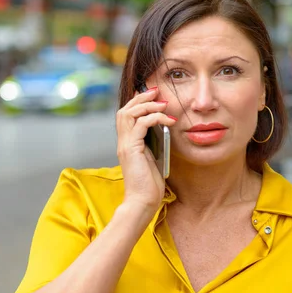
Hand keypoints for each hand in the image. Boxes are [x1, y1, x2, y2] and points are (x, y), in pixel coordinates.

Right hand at [116, 86, 176, 211]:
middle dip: (141, 97)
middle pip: (125, 109)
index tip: (153, 95)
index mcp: (127, 143)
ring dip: (147, 105)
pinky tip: (168, 120)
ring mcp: (125, 145)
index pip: (127, 115)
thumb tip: (164, 127)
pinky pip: (141, 124)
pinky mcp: (131, 149)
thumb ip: (154, 143)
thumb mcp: (153, 158)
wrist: (142, 202)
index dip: (138, 102)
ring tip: (163, 103)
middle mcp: (123, 142)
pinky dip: (154, 118)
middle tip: (156, 90)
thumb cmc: (149, 184)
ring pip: (129, 113)